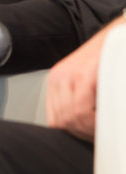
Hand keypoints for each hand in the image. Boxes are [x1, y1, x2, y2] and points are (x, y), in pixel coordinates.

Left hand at [45, 26, 106, 141]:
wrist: (119, 37)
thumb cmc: (109, 60)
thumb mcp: (87, 82)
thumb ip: (79, 100)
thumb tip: (79, 128)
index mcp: (57, 81)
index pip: (55, 120)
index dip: (73, 133)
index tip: (89, 137)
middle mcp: (59, 78)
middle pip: (62, 121)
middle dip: (84, 134)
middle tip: (100, 135)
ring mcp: (69, 76)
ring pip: (72, 118)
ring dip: (91, 130)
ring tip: (105, 127)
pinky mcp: (83, 75)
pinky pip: (82, 110)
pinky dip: (96, 122)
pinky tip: (107, 119)